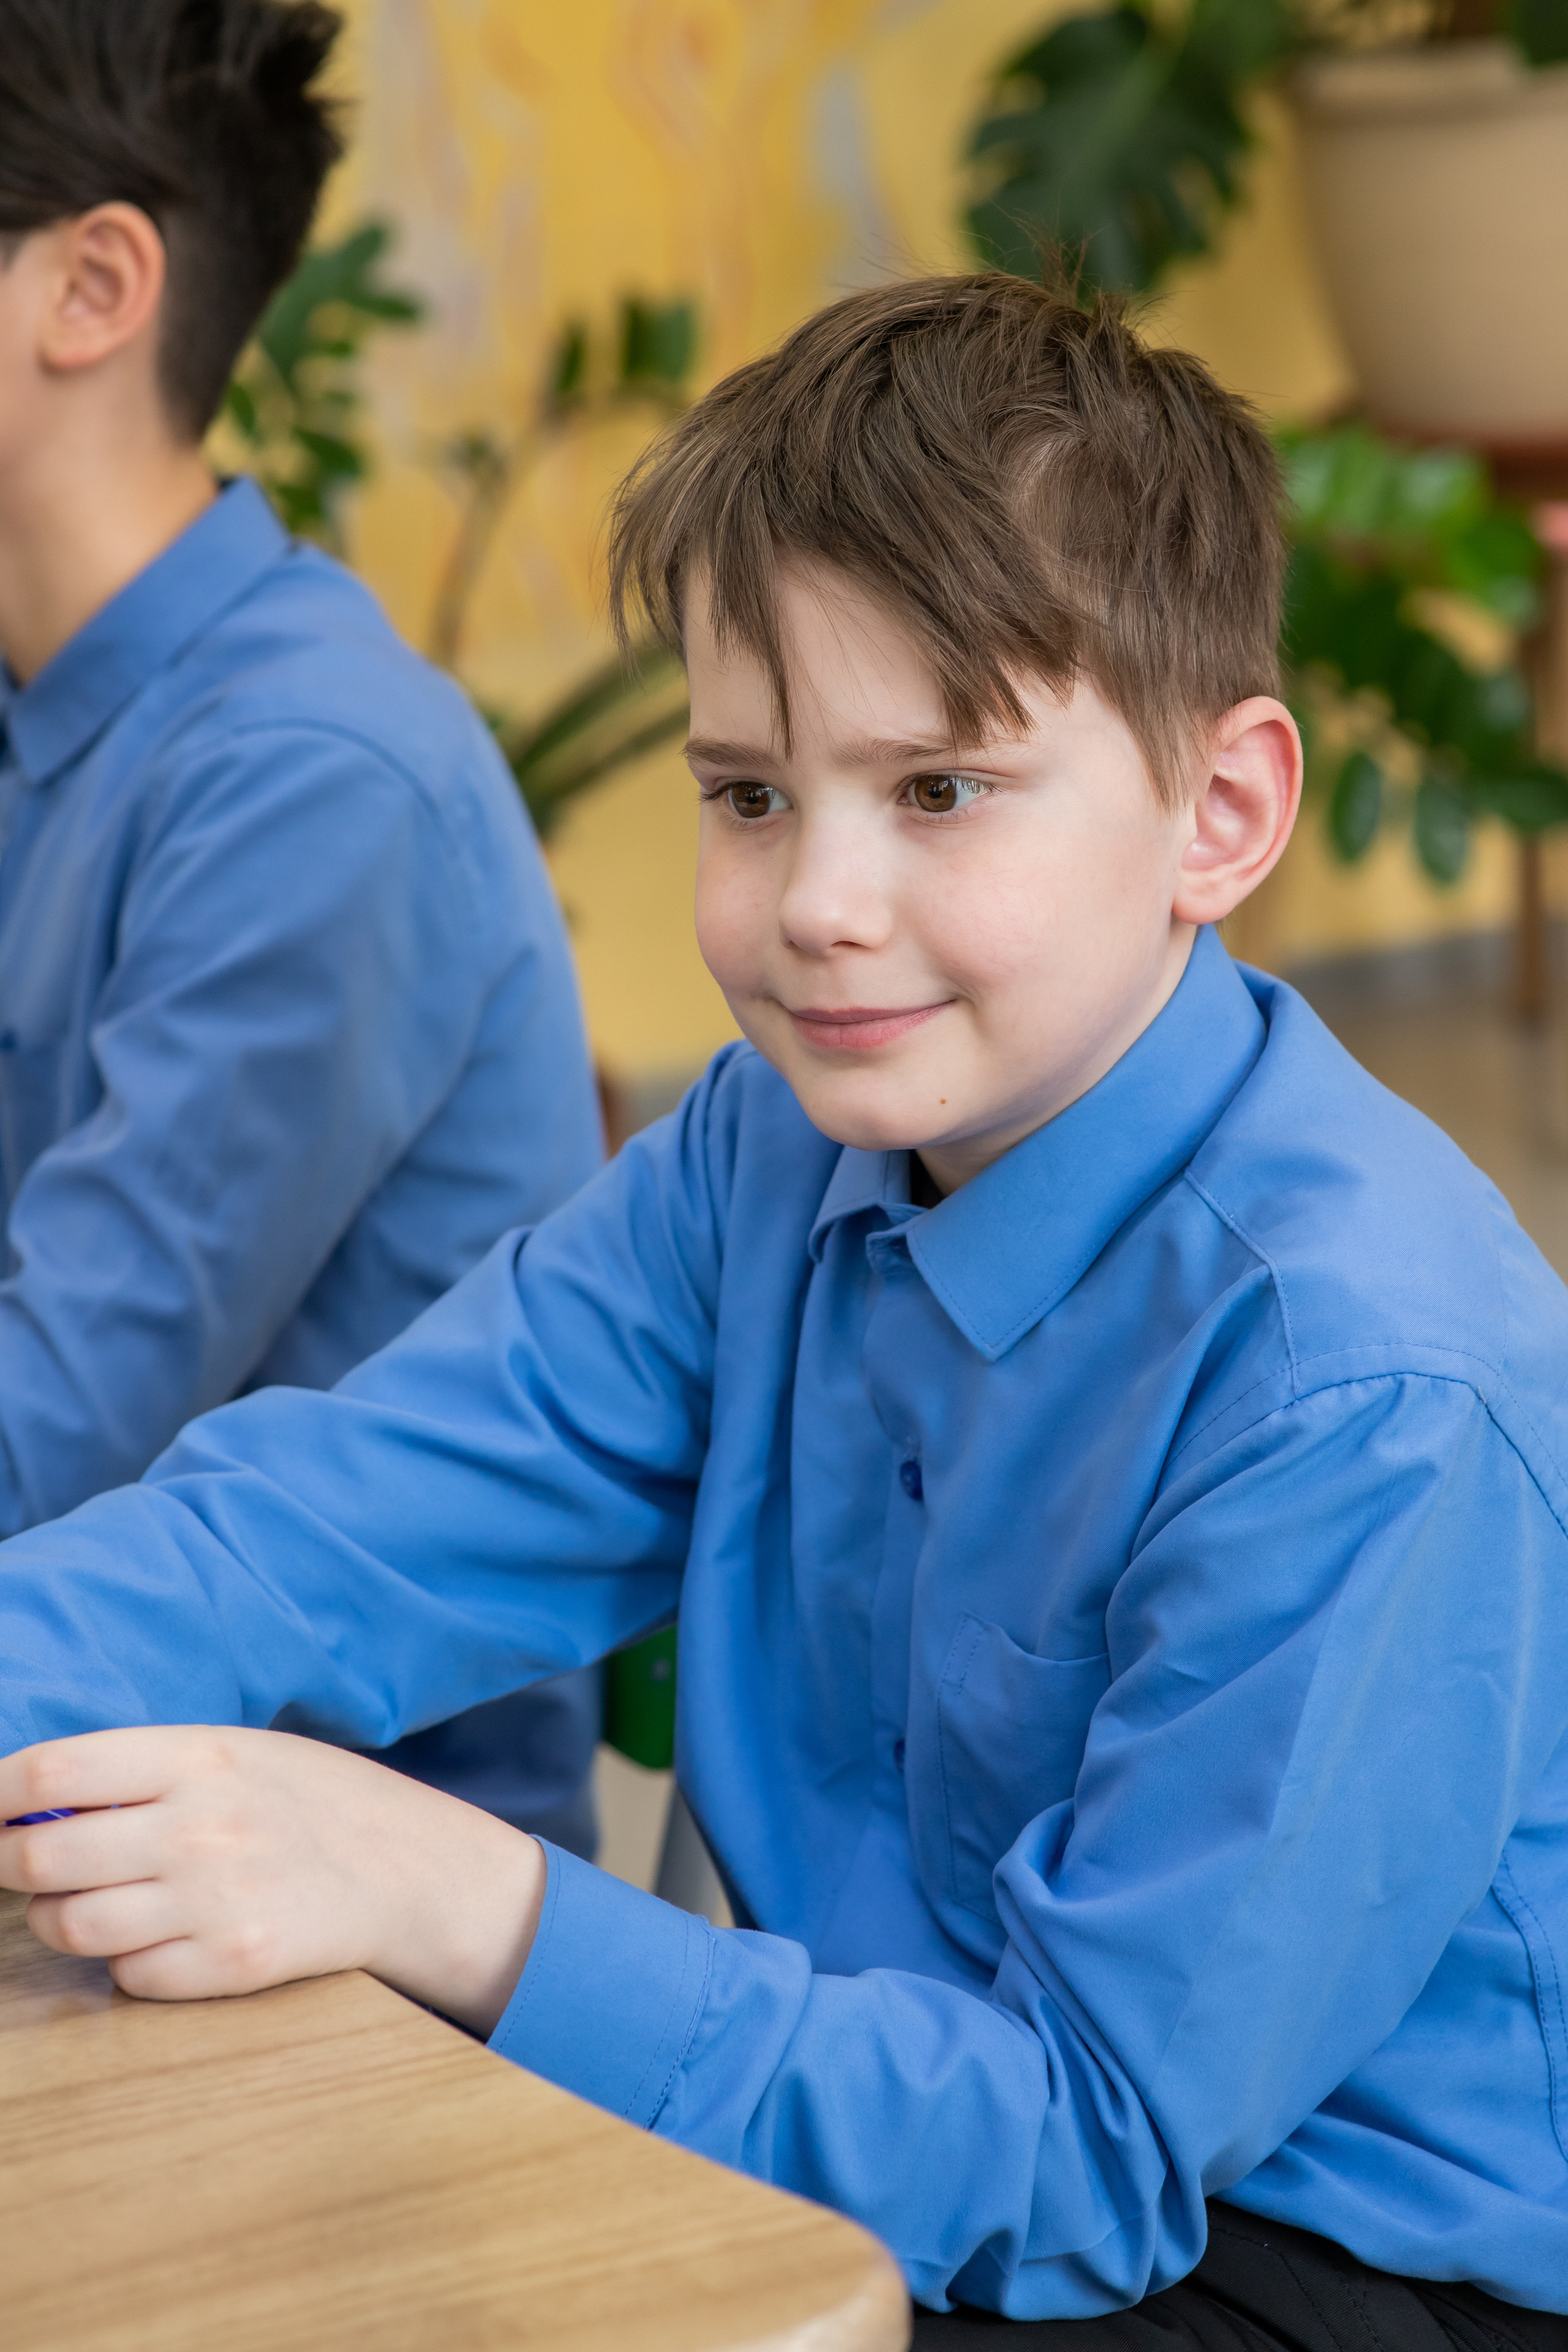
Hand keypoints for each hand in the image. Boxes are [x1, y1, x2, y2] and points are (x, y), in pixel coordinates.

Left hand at [0, 1726, 546, 2033]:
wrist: (403, 1868)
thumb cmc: (301, 1801)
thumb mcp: (229, 1753)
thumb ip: (137, 1773)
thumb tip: (29, 1803)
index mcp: (198, 1757)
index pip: (52, 1772)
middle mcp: (201, 1828)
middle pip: (44, 1857)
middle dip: (9, 1864)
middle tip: (17, 1862)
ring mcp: (216, 1901)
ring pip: (72, 1926)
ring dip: (57, 1918)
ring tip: (82, 1903)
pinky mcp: (232, 1966)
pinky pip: (128, 1976)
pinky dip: (123, 1962)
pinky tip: (152, 1936)